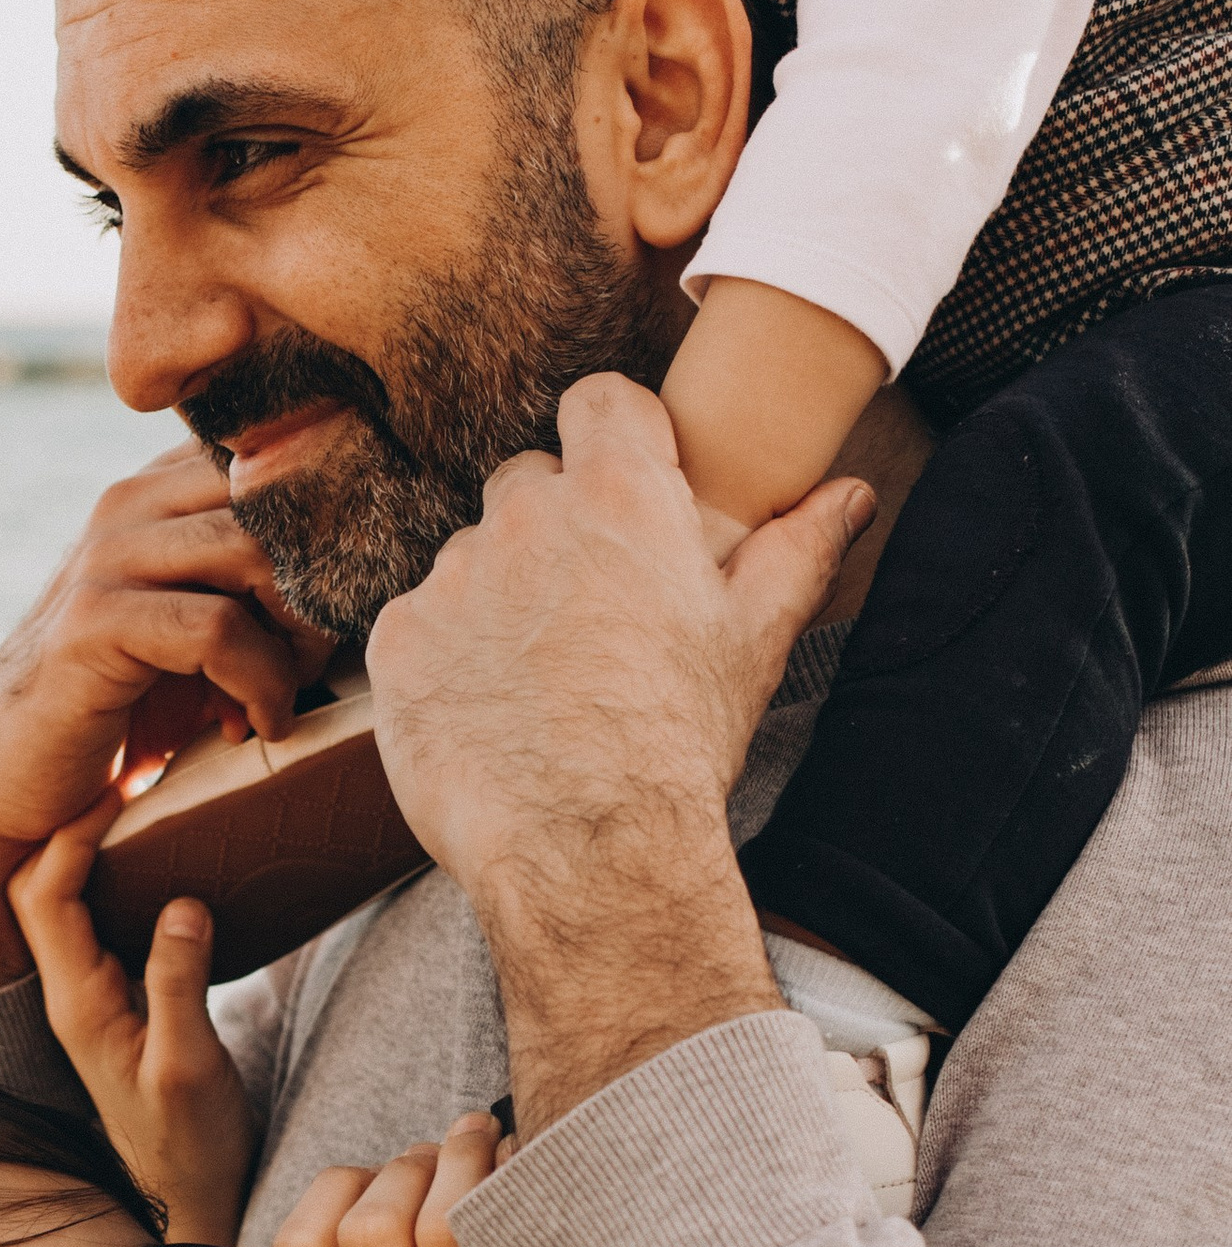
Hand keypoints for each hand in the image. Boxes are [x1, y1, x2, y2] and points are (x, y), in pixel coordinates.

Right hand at [0, 442, 326, 1008]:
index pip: (278, 454)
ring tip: (285, 694)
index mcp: (160, 490)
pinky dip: (259, 683)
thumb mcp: (202, 626)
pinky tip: (254, 724)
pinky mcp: (93, 621)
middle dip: (324, 580)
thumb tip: (373, 556)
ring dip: (297, 635)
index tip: (355, 594)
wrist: (15, 778)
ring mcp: (106, 557)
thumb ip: (261, 578)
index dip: (335, 521)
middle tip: (318, 659)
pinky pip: (217, 629)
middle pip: (281, 496)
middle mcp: (130, 504)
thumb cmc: (127, 706)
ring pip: (258, 553)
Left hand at [8, 804, 256, 1242]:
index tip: (122, 791)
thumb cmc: (189, 1144)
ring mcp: (91, 996)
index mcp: (76, 1003)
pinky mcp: (118, 1000)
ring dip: (93, 849)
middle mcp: (70, 993)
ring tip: (143, 803)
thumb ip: (178, 984)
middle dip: (71, 828)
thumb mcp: (190, 1066)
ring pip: (67, 902)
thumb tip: (182, 901)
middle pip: (41, 887)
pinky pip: (102, 922)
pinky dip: (120, 879)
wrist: (188, 1201)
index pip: (44, 895)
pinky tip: (160, 859)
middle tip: (128, 781)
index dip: (71, 834)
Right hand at [274, 1120, 549, 1246]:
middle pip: (367, 1225)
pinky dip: (512, 1181)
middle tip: (454, 1151)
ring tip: (493, 1145)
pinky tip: (533, 1171)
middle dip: (410, 1162)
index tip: (390, 1176)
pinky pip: (493, 1240)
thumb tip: (408, 1163)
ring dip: (462, 1155)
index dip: (340, 1186)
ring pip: (430, 1223)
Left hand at [362, 375, 871, 1134]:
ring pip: (473, 559)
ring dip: (500, 597)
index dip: (615, 435)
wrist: (585, 846)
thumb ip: (798, 550)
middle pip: (530, 483)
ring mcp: (451, 577)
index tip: (629, 482)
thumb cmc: (679, 742)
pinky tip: (490, 713)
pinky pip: (422, 625)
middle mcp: (522, 515)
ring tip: (541, 681)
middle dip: (557, 528)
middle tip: (592, 611)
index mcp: (617, 494)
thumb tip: (849, 494)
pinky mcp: (397, 641)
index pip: (600, 400)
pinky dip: (447, 657)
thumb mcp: (756, 640)